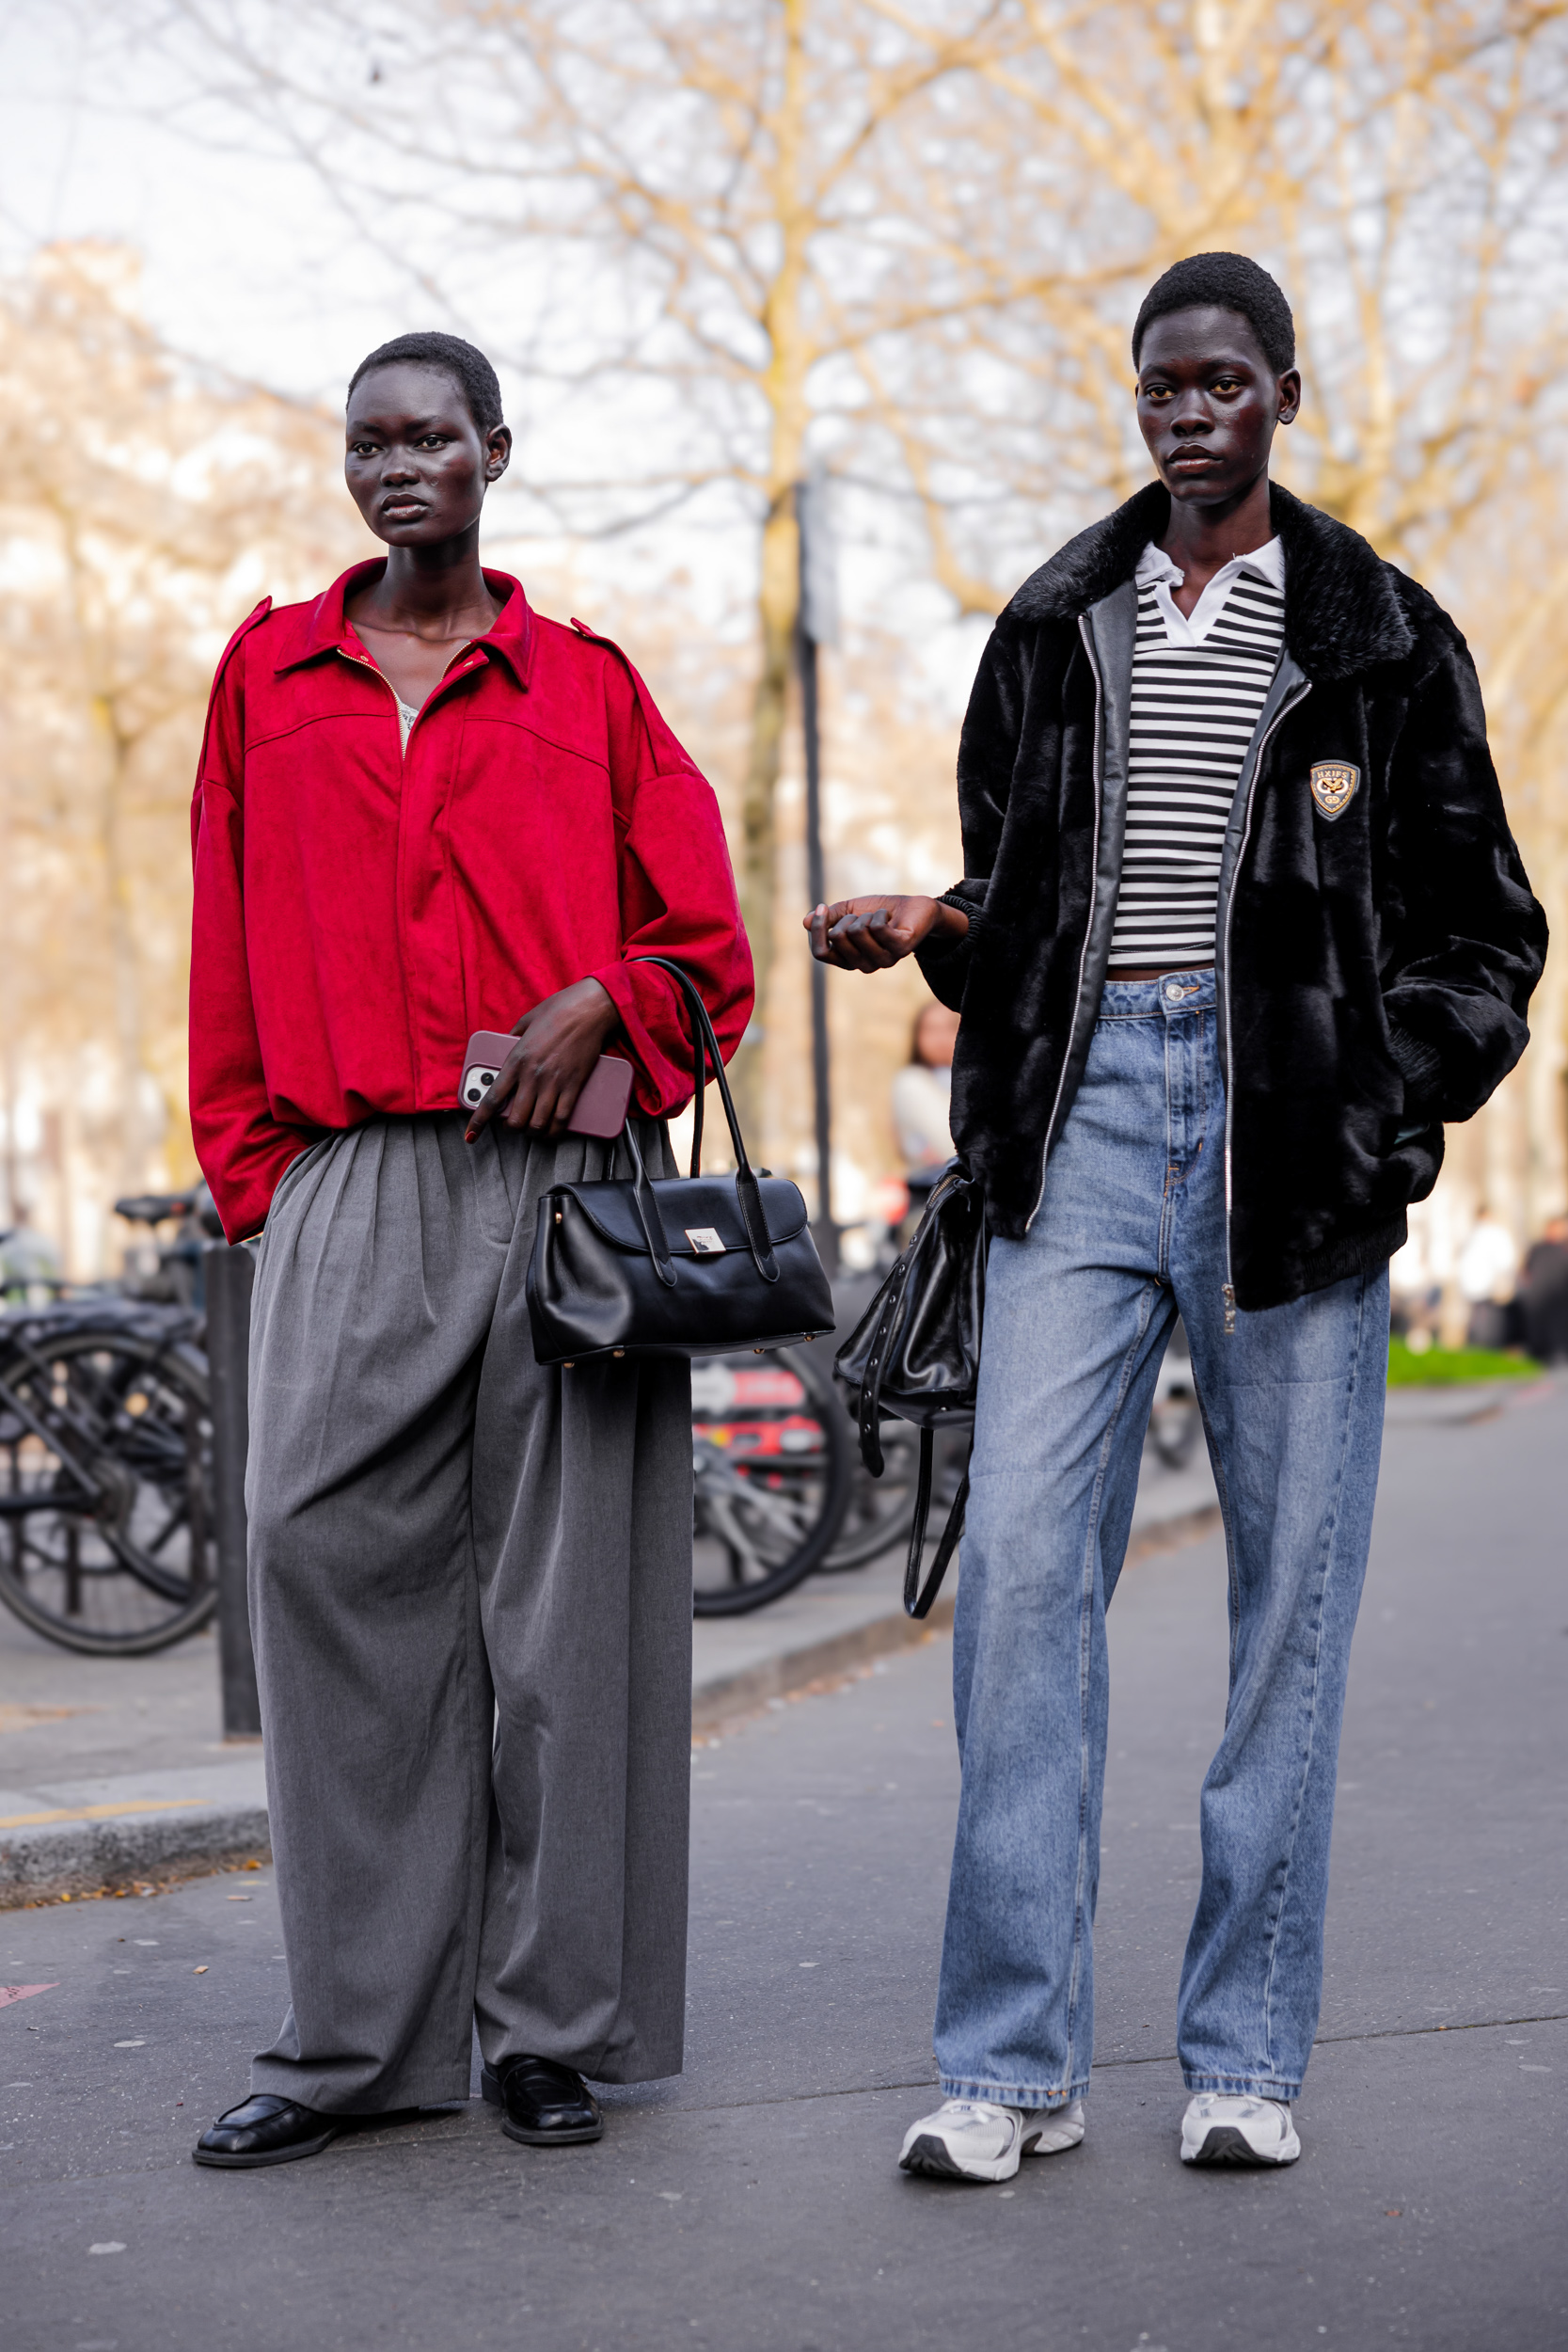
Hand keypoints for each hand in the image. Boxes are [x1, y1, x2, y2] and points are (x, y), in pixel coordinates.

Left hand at [464, 978, 619, 1141]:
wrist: (589, 1009)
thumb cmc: (559, 1010)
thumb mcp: (526, 1021)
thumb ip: (513, 1036)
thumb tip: (506, 1042)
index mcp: (516, 1060)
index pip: (492, 1099)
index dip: (479, 1121)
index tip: (471, 1134)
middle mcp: (532, 1076)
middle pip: (516, 1119)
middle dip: (512, 1127)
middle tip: (513, 1124)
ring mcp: (554, 1083)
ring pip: (538, 1124)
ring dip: (533, 1132)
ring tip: (532, 1128)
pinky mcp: (574, 1087)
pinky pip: (562, 1119)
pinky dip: (555, 1130)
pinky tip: (552, 1130)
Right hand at [804, 895, 968, 971]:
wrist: (914, 908)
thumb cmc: (880, 911)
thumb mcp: (848, 911)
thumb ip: (829, 918)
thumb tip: (805, 922)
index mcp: (849, 960)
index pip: (821, 952)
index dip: (817, 930)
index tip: (821, 908)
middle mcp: (864, 965)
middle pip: (837, 938)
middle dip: (847, 917)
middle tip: (863, 916)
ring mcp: (883, 960)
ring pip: (856, 931)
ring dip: (866, 916)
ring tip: (878, 917)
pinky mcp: (900, 949)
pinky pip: (877, 927)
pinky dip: (879, 914)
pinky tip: (889, 917)